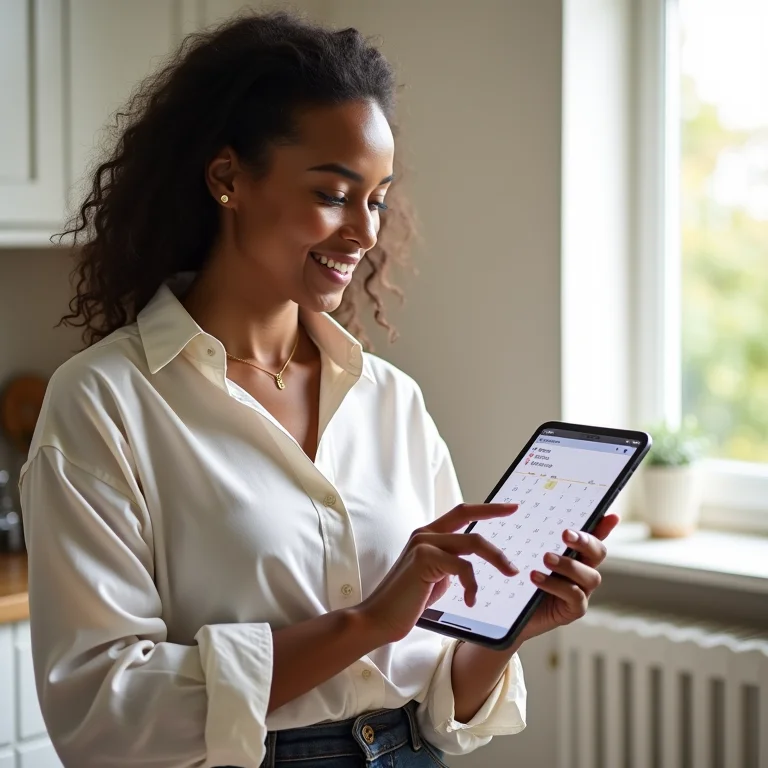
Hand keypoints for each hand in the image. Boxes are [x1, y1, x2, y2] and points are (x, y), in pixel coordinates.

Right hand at [357, 503, 518, 643]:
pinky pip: (464, 567)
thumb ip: (449, 564)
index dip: (485, 508)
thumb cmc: (407, 602)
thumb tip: (469, 563)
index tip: (509, 506)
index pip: (460, 513)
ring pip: (472, 542)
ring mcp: (424, 544)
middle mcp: (425, 534)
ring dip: (497, 558)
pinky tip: (470, 600)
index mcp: (427, 536)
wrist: (379, 618)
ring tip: (510, 573)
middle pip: (467, 516)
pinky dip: (472, 585)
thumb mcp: (435, 577)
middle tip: (515, 512)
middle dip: (494, 513)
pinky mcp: (424, 559)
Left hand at [517, 513, 618, 642]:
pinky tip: (535, 578)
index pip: (592, 536)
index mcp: (574, 554)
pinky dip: (556, 585)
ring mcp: (581, 592)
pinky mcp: (573, 610)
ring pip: (591, 576)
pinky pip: (575, 596)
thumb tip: (521, 506)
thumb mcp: (522, 553)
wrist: (506, 613)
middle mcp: (582, 571)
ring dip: (569, 565)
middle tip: (565, 534)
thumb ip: (531, 536)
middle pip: (598, 552)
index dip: (604, 526)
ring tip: (545, 558)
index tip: (611, 515)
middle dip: (586, 541)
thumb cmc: (516, 578)